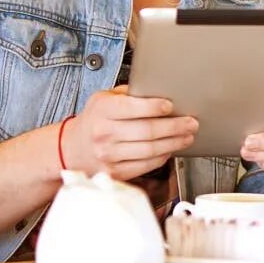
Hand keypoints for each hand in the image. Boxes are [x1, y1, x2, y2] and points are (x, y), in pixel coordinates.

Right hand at [61, 85, 197, 179]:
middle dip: (174, 127)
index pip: (133, 108)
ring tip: (187, 136)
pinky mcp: (115, 172)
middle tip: (191, 122)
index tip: (171, 105)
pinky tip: (171, 149)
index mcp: (103, 110)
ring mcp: (109, 155)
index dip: (155, 107)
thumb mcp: (104, 98)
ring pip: (149, 150)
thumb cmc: (94, 120)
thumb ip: (128, 93)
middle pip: (147, 131)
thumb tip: (158, 90)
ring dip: (174, 143)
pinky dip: (162, 157)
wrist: (72, 149)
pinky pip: (145, 165)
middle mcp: (105, 133)